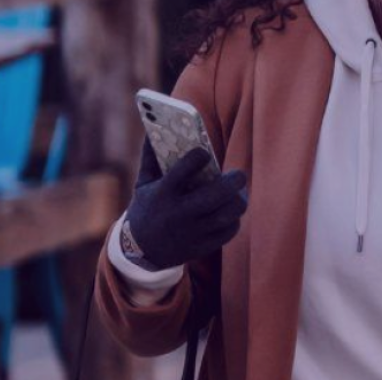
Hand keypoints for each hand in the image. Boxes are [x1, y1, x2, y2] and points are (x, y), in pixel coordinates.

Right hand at [125, 142, 247, 270]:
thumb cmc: (146, 209)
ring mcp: (192, 232)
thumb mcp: (143, 183)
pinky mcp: (202, 246)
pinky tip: (232, 211)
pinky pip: (228, 232)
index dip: (198, 156)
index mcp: (163, 194)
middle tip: (239, 174)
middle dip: (233, 181)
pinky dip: (234, 220)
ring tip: (239, 192)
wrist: (142, 251)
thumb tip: (155, 125)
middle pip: (215, 195)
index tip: (204, 153)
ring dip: (238, 201)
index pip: (184, 170)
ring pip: (226, 215)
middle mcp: (179, 213)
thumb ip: (151, 156)